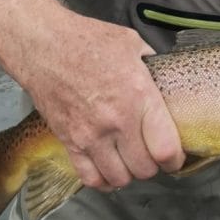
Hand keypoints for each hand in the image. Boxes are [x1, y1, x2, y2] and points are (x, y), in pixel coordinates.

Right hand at [24, 14, 185, 190]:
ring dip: (129, 173)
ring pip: (119, 179)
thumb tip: (165, 76)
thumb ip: (152, 64)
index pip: (165, 148)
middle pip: (144, 169)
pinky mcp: (69, 142)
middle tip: (153, 155)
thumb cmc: (88, 40)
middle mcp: (116, 121)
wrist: (44, 46)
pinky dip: (103, 180)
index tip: (176, 157)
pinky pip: (90, 179)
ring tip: (130, 160)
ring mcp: (90, 135)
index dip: (175, 159)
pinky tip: (108, 168)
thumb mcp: (132, 43)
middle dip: (154, 166)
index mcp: (138, 95)